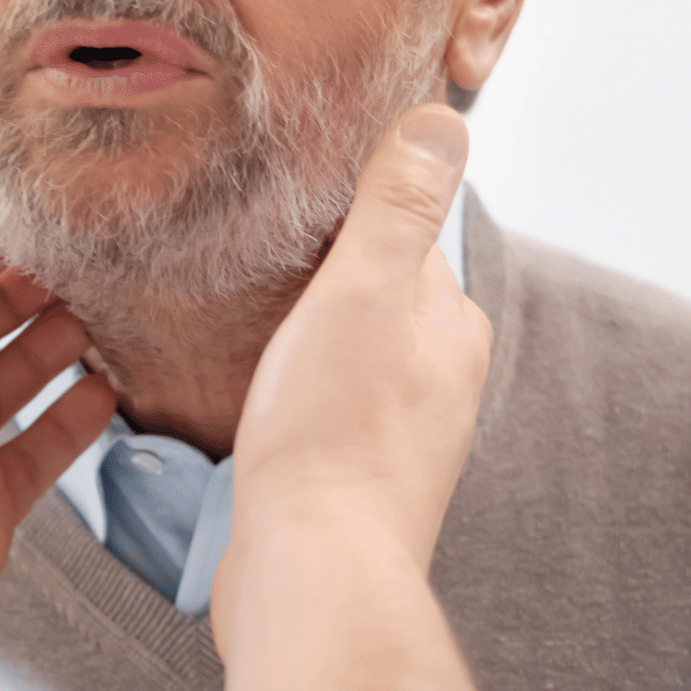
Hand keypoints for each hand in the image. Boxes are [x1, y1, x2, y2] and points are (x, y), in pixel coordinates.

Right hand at [213, 104, 494, 690]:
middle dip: (325, 272)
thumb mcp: (363, 290)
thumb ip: (398, 205)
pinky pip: (319, 409)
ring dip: (302, 333)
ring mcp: (393, 437)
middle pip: (375, 296)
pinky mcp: (345, 479)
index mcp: (450, 329)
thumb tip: (444, 118)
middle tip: (252, 242)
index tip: (296, 190)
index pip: (408, 238)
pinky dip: (288, 387)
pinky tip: (246, 385)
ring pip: (345, 355)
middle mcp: (436, 383)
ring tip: (239, 310)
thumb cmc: (334, 432)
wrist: (309, 572)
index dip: (354, 210)